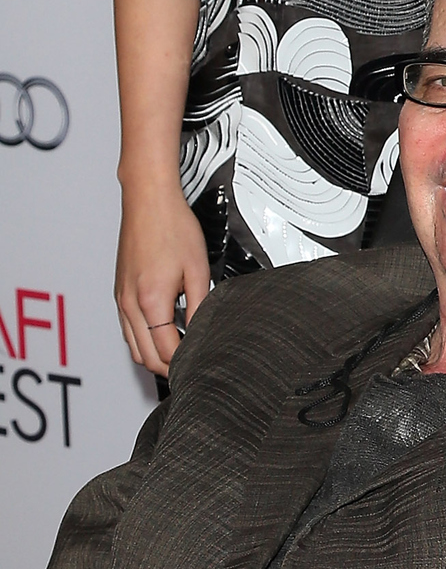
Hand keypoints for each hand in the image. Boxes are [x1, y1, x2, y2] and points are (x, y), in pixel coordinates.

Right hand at [114, 175, 209, 374]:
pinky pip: (128, 328)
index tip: (199, 364)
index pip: (165, 352)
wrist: (149, 202)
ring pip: (133, 346)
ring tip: (180, 350)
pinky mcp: (119, 292)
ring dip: (154, 354)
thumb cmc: (173, 227)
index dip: (184, 363)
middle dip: (168, 366)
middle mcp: (130, 305)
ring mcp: (121, 299)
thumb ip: (200, 306)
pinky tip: (163, 329)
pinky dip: (143, 338)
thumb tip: (202, 332)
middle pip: (145, 356)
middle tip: (191, 365)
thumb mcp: (198, 269)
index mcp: (151, 301)